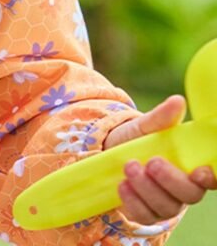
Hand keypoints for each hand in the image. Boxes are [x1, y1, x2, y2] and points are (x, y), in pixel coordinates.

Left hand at [103, 94, 216, 224]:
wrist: (107, 152)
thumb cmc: (135, 139)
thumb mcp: (145, 126)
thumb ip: (161, 118)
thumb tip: (177, 101)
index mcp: (190, 166)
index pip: (210, 178)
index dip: (210, 177)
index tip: (200, 171)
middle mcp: (182, 188)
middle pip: (189, 194)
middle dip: (171, 180)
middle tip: (152, 162)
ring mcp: (165, 202)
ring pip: (166, 206)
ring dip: (147, 188)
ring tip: (129, 166)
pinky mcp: (145, 212)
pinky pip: (144, 214)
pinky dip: (133, 201)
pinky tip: (122, 185)